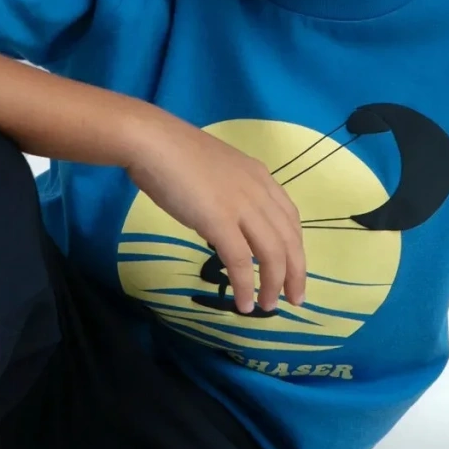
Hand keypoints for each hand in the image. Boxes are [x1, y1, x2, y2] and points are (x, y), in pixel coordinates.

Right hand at [124, 110, 306, 314]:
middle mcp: (259, 192)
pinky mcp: (220, 221)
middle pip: (289, 240)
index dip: (296, 248)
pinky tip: (244, 303)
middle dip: (295, 274)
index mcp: (259, 177)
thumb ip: (229, 193)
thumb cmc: (174, 153)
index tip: (294, 270)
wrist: (152, 142)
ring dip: (273, 284)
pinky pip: (240, 261)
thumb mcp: (216, 171)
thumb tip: (224, 222)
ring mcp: (241, 206)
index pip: (290, 219)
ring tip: (267, 306)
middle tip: (294, 300)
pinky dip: (245, 285)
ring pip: (272, 254)